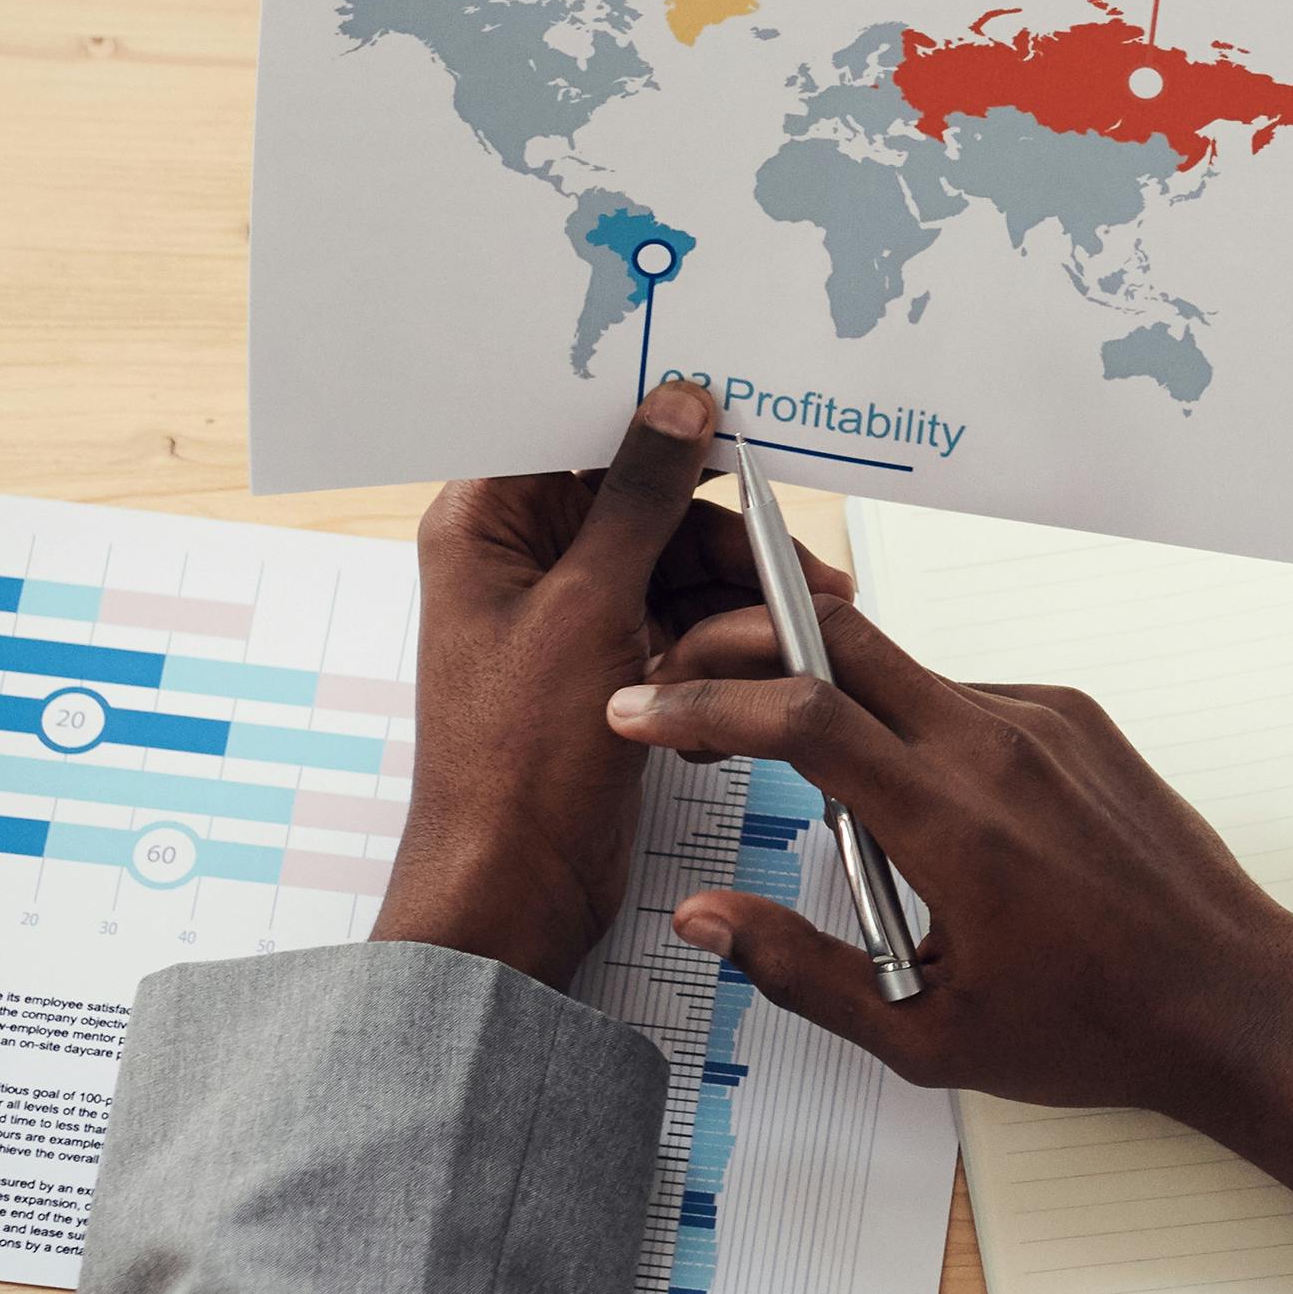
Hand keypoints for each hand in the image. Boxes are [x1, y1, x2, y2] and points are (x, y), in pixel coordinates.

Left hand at [372, 379, 761, 988]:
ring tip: (806, 622)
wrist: (516, 889)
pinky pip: (677, 618)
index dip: (651, 421)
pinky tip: (758, 667)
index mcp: (486, 526)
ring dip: (736, 592)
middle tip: (797, 561)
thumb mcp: (590, 606)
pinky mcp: (605, 662)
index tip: (728, 411)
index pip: (573, 433)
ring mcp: (566, 614)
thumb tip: (678, 404)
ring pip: (672, 564)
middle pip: (642, 501)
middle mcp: (521, 560)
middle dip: (721, 532)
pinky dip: (720, 638)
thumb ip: (640, 497)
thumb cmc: (517, 760)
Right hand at [614, 585, 1292, 1231]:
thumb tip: (704, 920)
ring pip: (904, 674)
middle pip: (841, 642)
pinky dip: (915, 727)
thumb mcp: (925, 1038)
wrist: (1230, 996)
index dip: (702, 705)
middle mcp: (998, 747)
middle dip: (744, 642)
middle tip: (682, 677)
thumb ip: (801, 971)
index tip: (638, 711)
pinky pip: (967, 700)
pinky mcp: (1077, 719)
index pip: (799, 718)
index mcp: (952, 823)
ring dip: (834, 698)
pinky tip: (909, 800)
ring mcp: (1044, 722)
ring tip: (795, 769)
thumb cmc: (1093, 1027)